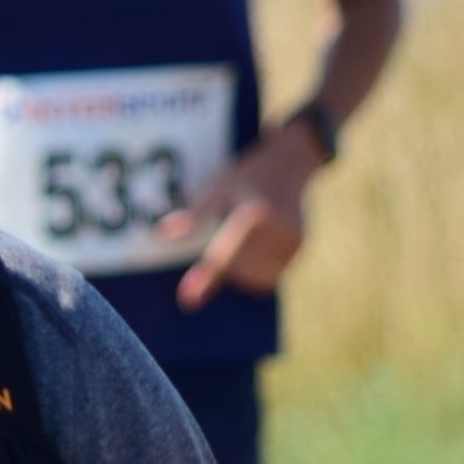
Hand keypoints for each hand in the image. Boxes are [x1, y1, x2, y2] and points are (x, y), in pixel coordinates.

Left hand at [163, 125, 321, 309]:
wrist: (292, 162)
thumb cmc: (248, 174)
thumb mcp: (219, 187)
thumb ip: (194, 214)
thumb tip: (162, 235)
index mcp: (254, 215)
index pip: (224, 257)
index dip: (204, 278)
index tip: (187, 300)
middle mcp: (278, 230)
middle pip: (238, 270)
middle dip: (223, 264)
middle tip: (226, 236)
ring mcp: (293, 241)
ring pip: (255, 277)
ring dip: (240, 270)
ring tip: (242, 237)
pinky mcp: (300, 248)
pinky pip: (271, 275)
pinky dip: (256, 269)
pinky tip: (255, 245)